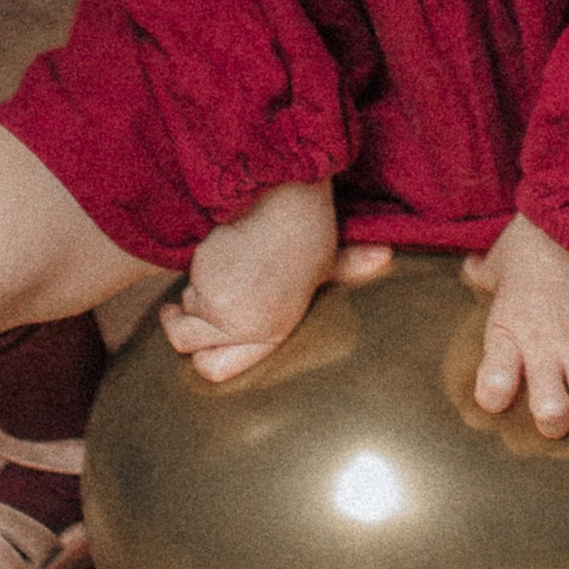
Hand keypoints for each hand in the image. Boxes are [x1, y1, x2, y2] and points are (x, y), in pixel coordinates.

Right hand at [159, 180, 392, 382]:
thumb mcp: (328, 256)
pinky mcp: (203, 276)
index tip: (199, 344)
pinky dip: (195, 271)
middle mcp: (242, 326)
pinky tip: (220, 252)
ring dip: (193, 293)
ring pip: (183, 310)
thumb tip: (386, 257)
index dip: (204, 358)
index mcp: (271, 331)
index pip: (213, 370)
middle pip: (186, 342)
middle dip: (185, 323)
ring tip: (222, 267)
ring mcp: (219, 303)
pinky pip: (184, 283)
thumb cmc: (308, 227)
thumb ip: (349, 268)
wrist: (284, 198)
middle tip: (200, 301)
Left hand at [463, 213, 568, 435]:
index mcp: (509, 333)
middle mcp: (545, 349)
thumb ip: (483, 274)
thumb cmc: (531, 241)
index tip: (498, 394)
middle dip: (554, 425)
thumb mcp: (499, 261)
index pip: (493, 386)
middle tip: (557, 417)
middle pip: (551, 413)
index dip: (492, 397)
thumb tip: (471, 269)